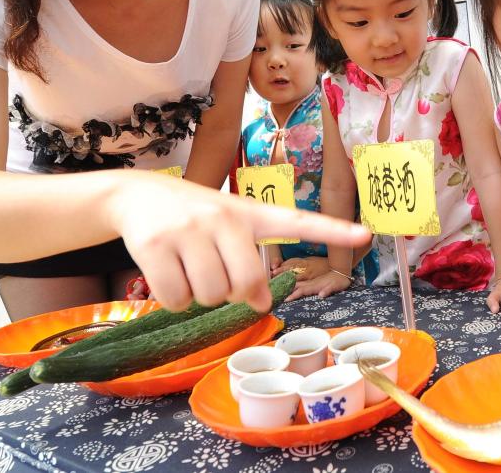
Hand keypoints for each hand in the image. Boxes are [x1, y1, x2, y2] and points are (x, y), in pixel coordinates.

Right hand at [107, 171, 369, 311]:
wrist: (135, 196)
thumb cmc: (192, 219)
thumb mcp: (227, 226)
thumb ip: (249, 260)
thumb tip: (260, 304)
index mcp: (250, 212)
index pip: (298, 221)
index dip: (332, 231)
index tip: (365, 235)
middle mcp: (224, 217)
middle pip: (247, 284)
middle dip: (234, 294)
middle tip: (218, 277)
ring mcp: (189, 229)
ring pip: (211, 296)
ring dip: (201, 297)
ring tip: (191, 269)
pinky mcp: (157, 245)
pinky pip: (177, 299)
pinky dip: (173, 300)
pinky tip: (168, 274)